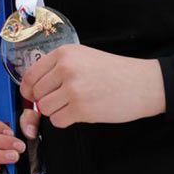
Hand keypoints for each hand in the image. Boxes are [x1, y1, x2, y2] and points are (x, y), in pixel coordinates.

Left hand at [19, 44, 165, 127]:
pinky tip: (80, 113)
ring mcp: (73, 89)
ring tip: (73, 105)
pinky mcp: (81, 109)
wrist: (144, 83)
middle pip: (35, 93)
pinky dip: (65, 120)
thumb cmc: (115, 71)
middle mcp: (65, 69)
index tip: (33, 94)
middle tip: (60, 101)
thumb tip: (33, 86)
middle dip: (44, 100)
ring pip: (44, 108)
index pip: (30, 74)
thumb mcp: (83, 57)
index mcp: (63, 54)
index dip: (29, 88)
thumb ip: (58, 67)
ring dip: (55, 111)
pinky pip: (57, 120)